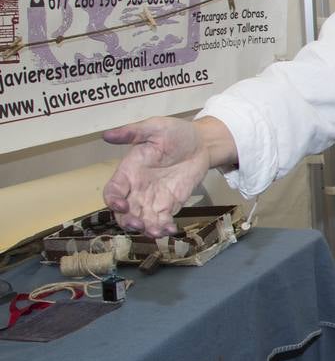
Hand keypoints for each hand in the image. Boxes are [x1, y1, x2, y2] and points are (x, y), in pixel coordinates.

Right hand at [102, 117, 223, 235]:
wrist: (202, 143)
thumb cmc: (175, 132)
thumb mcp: (154, 127)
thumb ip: (132, 132)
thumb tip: (106, 135)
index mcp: (129, 171)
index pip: (113, 190)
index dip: (113, 200)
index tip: (120, 205)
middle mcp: (138, 188)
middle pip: (125, 212)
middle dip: (128, 221)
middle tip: (138, 225)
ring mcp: (154, 198)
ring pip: (143, 219)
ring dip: (146, 228)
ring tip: (156, 232)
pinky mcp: (171, 204)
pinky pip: (163, 220)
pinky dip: (164, 228)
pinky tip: (170, 230)